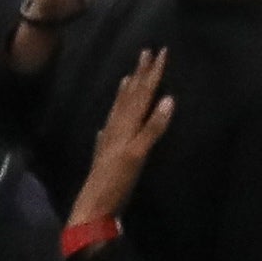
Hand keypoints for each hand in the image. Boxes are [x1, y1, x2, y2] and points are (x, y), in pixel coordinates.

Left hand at [70, 47, 174, 235]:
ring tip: (126, 78)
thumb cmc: (117, 182)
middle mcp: (116, 129)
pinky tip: (106, 123)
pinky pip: (108, 130)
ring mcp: (108, 142)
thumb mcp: (137, 154)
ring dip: (124, 93)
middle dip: (139, 75)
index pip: (142, 94)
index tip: (160, 51)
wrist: (92, 209)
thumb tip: (169, 98)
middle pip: (129, 97)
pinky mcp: (104, 157)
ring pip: (118, 111)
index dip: (152, 73)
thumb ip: (153, 128)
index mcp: (126, 126)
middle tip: (144, 53)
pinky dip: (111, 121)